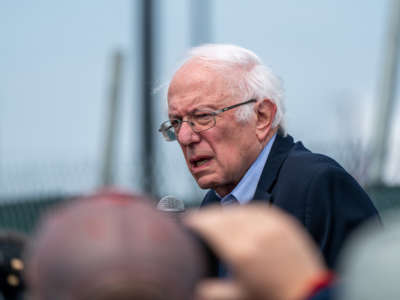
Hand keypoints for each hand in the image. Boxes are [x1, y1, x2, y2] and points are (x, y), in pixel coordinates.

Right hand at [185, 204, 327, 299]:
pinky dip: (245, 211)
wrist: (308, 294)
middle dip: (207, 216)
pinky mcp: (283, 222)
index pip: (209, 225)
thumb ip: (210, 291)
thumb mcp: (237, 297)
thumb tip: (194, 285)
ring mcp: (271, 225)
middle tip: (200, 221)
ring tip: (218, 219)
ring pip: (239, 210)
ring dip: (225, 213)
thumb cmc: (274, 297)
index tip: (188, 221)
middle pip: (222, 215)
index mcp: (240, 252)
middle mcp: (255, 234)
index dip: (195, 220)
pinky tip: (241, 217)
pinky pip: (258, 209)